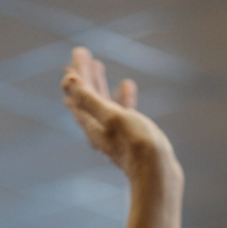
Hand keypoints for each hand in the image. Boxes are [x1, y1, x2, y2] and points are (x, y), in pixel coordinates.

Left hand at [61, 47, 179, 182]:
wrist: (158, 173)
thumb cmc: (136, 145)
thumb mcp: (111, 116)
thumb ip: (90, 99)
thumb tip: (68, 81)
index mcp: (92, 125)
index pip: (78, 95)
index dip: (75, 75)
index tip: (74, 55)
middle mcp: (100, 130)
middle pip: (87, 98)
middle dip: (83, 76)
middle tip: (81, 53)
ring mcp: (116, 133)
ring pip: (103, 103)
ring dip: (99, 84)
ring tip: (97, 65)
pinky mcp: (132, 136)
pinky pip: (121, 110)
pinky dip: (121, 97)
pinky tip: (127, 86)